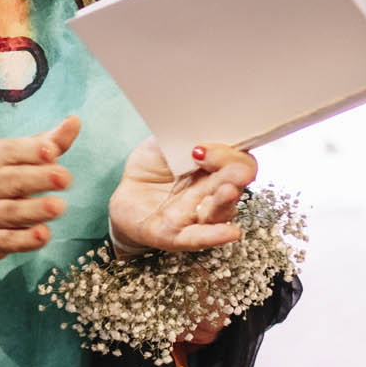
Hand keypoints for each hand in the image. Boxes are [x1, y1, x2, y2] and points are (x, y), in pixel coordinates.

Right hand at [0, 115, 79, 273]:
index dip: (31, 150)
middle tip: (64, 178)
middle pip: (14, 180)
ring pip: (13, 212)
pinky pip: (8, 241)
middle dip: (40, 178)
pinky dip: (26, 240)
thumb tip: (73, 123)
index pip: (9, 152)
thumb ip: (37, 144)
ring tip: (57, 207)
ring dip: (36, 209)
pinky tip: (43, 235)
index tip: (52, 150)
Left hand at [107, 138, 253, 255]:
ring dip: (226, 201)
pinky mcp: (178, 235)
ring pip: (220, 211)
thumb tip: (196, 129)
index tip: (204, 147)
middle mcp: (212, 192)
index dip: (229, 153)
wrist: (128, 196)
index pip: (237, 159)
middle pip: (235, 184)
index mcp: (214, 167)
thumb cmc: (151, 169)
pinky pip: (199, 237)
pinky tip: (229, 233)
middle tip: (233, 169)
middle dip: (235, 175)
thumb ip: (181, 135)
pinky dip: (214, 235)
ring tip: (228, 190)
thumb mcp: (162, 143)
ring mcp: (197, 214)